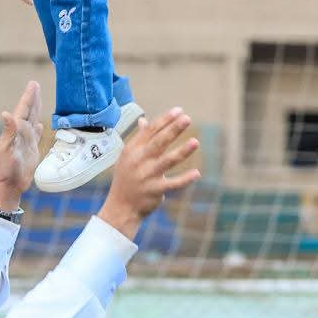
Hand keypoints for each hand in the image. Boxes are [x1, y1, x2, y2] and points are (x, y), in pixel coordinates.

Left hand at [0, 79, 43, 209]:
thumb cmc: (5, 168)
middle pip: (28, 112)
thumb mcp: (5, 148)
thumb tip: (6, 113)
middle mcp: (20, 134)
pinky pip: (35, 136)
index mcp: (14, 130)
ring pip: (32, 121)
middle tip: (34, 85)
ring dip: (36, 110)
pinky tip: (39, 125)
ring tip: (38, 99)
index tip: (33, 84)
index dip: (28, 97)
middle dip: (32, 99)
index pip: (23, 110)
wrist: (9, 184)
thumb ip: (8, 131)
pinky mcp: (31, 151)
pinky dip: (37, 129)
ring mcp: (26, 142)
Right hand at [99, 109, 200, 240]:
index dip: (165, 120)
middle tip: (187, 118)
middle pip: (159, 142)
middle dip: (173, 129)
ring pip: (167, 161)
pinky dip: (185, 179)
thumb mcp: (128, 157)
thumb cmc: (126, 178)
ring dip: (182, 152)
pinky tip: (197, 173)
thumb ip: (139, 139)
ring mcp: (147, 176)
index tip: (179, 111)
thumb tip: (143, 121)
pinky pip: (173, 184)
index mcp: (133, 150)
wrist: (120, 206)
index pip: (150, 131)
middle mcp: (139, 161)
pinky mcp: (155, 190)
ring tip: (195, 142)